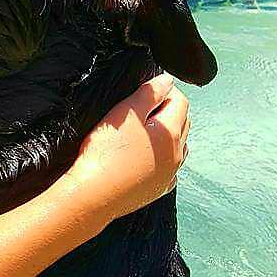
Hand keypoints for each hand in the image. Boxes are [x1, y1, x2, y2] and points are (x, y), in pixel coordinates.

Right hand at [67, 73, 189, 222]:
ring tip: (144, 133)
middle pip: (183, 123)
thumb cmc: (105, 154)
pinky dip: (161, 161)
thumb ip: (149, 93)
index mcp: (171, 132)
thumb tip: (166, 81)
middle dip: (168, 111)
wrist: (93, 195)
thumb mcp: (125, 113)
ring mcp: (168, 174)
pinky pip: (168, 170)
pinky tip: (145, 159)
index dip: (166, 90)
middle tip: (144, 109)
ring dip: (167, 136)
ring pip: (179, 148)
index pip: (181, 101)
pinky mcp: (157, 189)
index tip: (150, 89)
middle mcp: (176, 154)